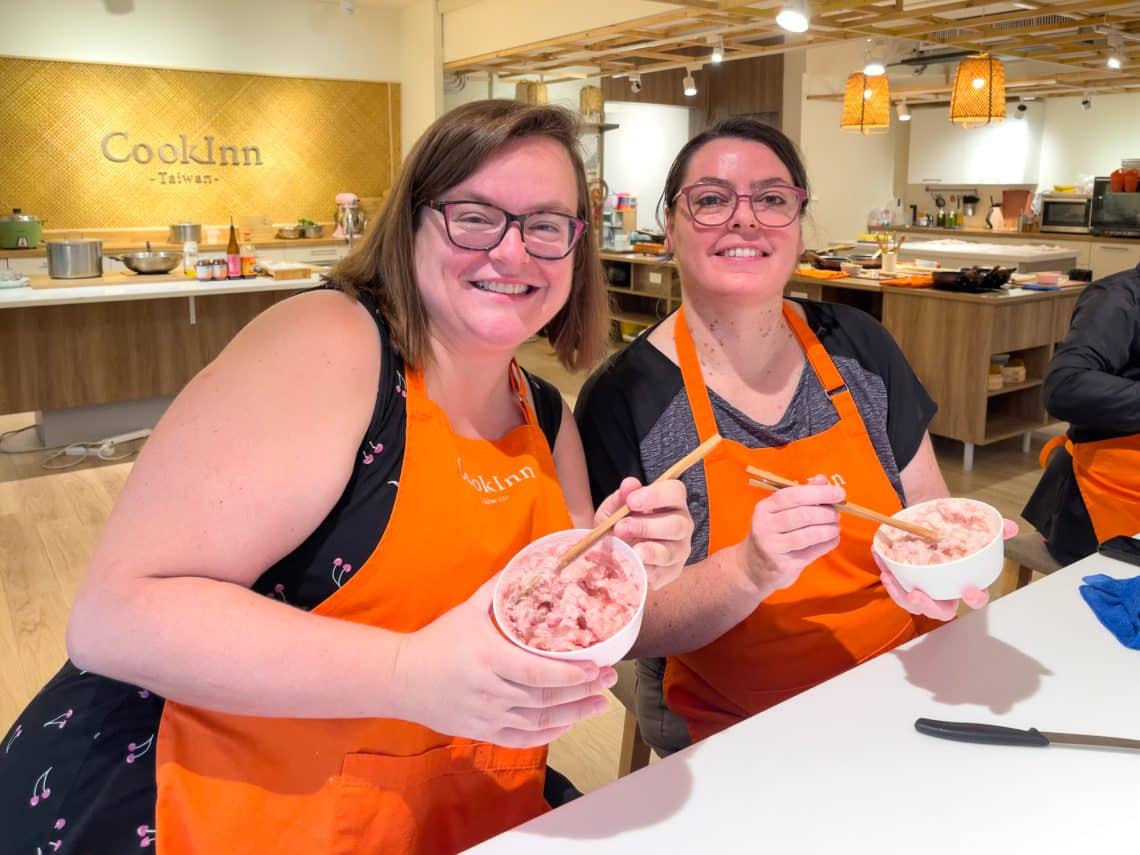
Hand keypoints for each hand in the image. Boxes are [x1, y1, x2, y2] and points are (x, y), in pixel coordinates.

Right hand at [394, 577, 616, 747]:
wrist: (401, 678)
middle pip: (545, 699)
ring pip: (539, 721)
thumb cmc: (438, 639)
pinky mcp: (482, 732)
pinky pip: (522, 738)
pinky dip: (548, 734)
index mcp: (488, 657)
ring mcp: (486, 715)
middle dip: (583, 691)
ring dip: (574, 715)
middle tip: (610, 681)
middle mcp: (490, 690)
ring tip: (600, 705)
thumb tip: (530, 565)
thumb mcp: (468, 609)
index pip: (537, 673)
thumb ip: (500, 589)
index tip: (598, 667)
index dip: (571, 674)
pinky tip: (568, 724)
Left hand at [600, 476, 693, 589]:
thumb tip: (629, 484)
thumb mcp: (614, 509)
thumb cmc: (620, 525)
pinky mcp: (672, 572)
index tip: (631, 501)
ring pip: (671, 551)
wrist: (614, 554)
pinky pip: (661, 574)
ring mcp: (679, 550)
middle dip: (647, 526)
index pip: (675, 492)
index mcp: (671, 502)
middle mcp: (682, 525)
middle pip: (676, 524)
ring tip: (630, 551)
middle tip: (621, 528)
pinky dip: (645, 571)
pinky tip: (632, 566)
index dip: (655, 495)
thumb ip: (621, 498)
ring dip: (648, 551)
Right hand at [739, 474, 842, 594]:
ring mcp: (771, 546)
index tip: (839, 493)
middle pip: (803, 515)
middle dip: (827, 513)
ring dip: (828, 530)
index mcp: (764, 508)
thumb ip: (801, 496)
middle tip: (837, 515)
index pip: (793, 495)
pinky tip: (832, 540)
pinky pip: (811, 552)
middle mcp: (764, 525)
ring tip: (835, 528)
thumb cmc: (772, 536)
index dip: (819, 493)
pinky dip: (827, 544)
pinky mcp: (780, 565)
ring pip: (808, 534)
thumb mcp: (780, 513)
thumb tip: (822, 479)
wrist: (752, 568)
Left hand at [877, 518, 1019, 620]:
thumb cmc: (955, 533)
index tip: (969, 591)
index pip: (975, 600)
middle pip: (940, 611)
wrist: (933, 523)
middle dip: (928, 607)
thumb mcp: (973, 528)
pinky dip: (887, 574)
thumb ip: (992, 530)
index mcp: (965, 583)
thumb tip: (1010, 527)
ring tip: (889, 577)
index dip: (974, 599)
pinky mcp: (905, 582)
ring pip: (912, 604)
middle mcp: (945, 591)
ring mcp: (924, 589)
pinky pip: (895, 586)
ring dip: (899, 594)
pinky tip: (880, 560)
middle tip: (917, 595)